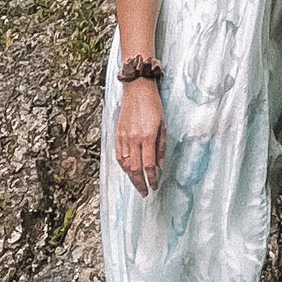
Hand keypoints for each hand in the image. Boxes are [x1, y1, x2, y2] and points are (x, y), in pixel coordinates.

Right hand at [115, 77, 164, 194]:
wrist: (137, 89)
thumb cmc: (153, 105)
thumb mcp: (163, 125)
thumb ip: (161, 147)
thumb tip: (159, 166)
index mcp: (147, 137)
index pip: (148, 165)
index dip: (151, 178)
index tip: (155, 186)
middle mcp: (133, 139)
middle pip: (135, 168)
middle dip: (140, 183)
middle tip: (145, 192)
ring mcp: (124, 137)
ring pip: (125, 164)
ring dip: (131, 177)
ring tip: (137, 184)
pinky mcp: (117, 134)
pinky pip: (118, 155)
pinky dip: (123, 166)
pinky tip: (128, 171)